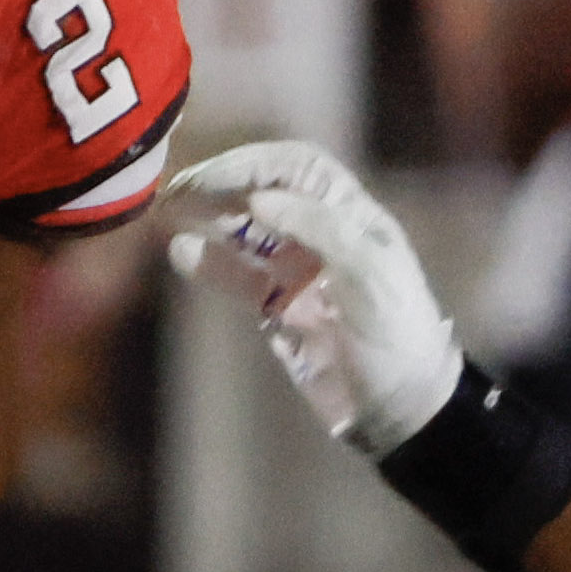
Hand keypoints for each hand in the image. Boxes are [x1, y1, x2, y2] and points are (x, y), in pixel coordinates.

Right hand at [167, 139, 463, 452]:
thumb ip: (318, 229)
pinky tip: (182, 252)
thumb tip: (257, 198)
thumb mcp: (369, 276)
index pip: (297, 169)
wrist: (401, 407)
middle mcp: (322, 234)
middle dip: (222, 184)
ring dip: (210, 216)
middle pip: (265, 192)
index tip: (212, 175)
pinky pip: (238, 277)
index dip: (254, 164)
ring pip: (246, 230)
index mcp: (351, 216)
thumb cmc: (396, 335)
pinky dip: (210, 263)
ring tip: (169, 210)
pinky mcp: (279, 308)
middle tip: (177, 189)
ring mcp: (298, 271)